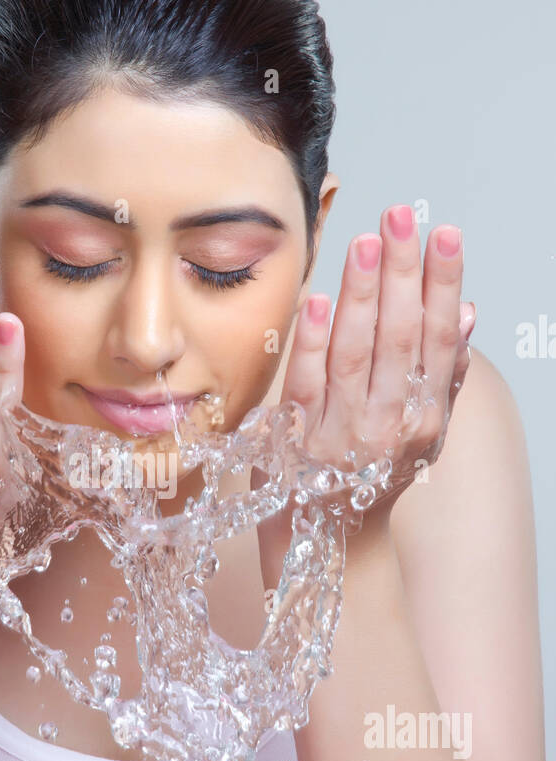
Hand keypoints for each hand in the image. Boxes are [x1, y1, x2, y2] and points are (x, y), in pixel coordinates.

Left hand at [271, 205, 474, 512]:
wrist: (329, 544)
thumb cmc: (374, 477)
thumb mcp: (422, 433)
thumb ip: (444, 375)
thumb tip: (466, 312)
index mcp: (423, 421)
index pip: (435, 340)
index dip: (441, 286)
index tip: (445, 236)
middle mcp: (388, 428)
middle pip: (398, 340)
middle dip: (402, 274)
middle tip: (401, 216)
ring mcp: (341, 437)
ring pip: (355, 355)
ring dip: (362, 295)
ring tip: (367, 241)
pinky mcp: (295, 443)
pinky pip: (307, 385)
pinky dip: (314, 343)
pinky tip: (321, 299)